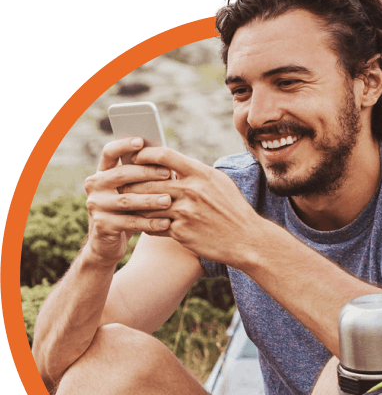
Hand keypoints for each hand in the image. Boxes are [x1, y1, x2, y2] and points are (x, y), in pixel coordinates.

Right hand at [83, 138, 174, 264]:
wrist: (107, 244)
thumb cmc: (128, 211)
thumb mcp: (132, 192)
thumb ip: (142, 177)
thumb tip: (169, 162)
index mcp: (102, 172)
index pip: (110, 152)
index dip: (124, 145)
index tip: (141, 141)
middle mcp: (95, 186)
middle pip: (121, 174)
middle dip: (146, 173)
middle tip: (168, 173)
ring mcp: (96, 205)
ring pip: (127, 200)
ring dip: (150, 200)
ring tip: (169, 200)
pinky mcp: (102, 225)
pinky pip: (129, 222)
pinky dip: (149, 222)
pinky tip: (166, 223)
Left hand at [122, 147, 261, 267]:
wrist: (247, 240)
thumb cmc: (234, 210)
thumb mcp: (220, 183)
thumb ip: (196, 173)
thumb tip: (174, 164)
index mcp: (201, 174)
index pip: (165, 156)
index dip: (146, 154)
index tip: (136, 157)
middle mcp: (192, 191)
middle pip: (149, 181)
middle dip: (132, 182)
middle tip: (122, 183)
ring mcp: (185, 213)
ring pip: (147, 205)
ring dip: (135, 204)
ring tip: (127, 203)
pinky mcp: (181, 233)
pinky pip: (154, 226)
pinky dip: (146, 224)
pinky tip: (143, 223)